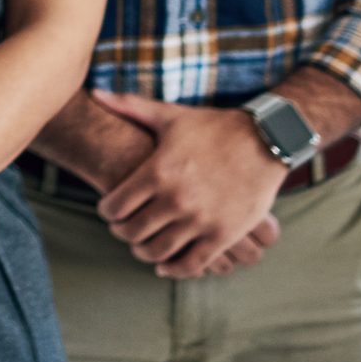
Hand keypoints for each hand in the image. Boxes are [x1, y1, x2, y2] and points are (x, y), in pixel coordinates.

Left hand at [91, 89, 287, 277]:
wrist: (265, 140)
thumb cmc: (213, 127)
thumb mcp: (169, 116)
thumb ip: (129, 106)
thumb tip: (94, 92)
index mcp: (157, 172)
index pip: (115, 207)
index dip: (106, 212)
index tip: (108, 211)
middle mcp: (176, 199)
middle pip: (132, 232)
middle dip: (121, 232)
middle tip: (122, 229)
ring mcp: (201, 220)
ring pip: (158, 251)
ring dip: (144, 252)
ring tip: (142, 245)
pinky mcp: (224, 235)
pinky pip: (192, 264)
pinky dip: (174, 270)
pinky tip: (166, 266)